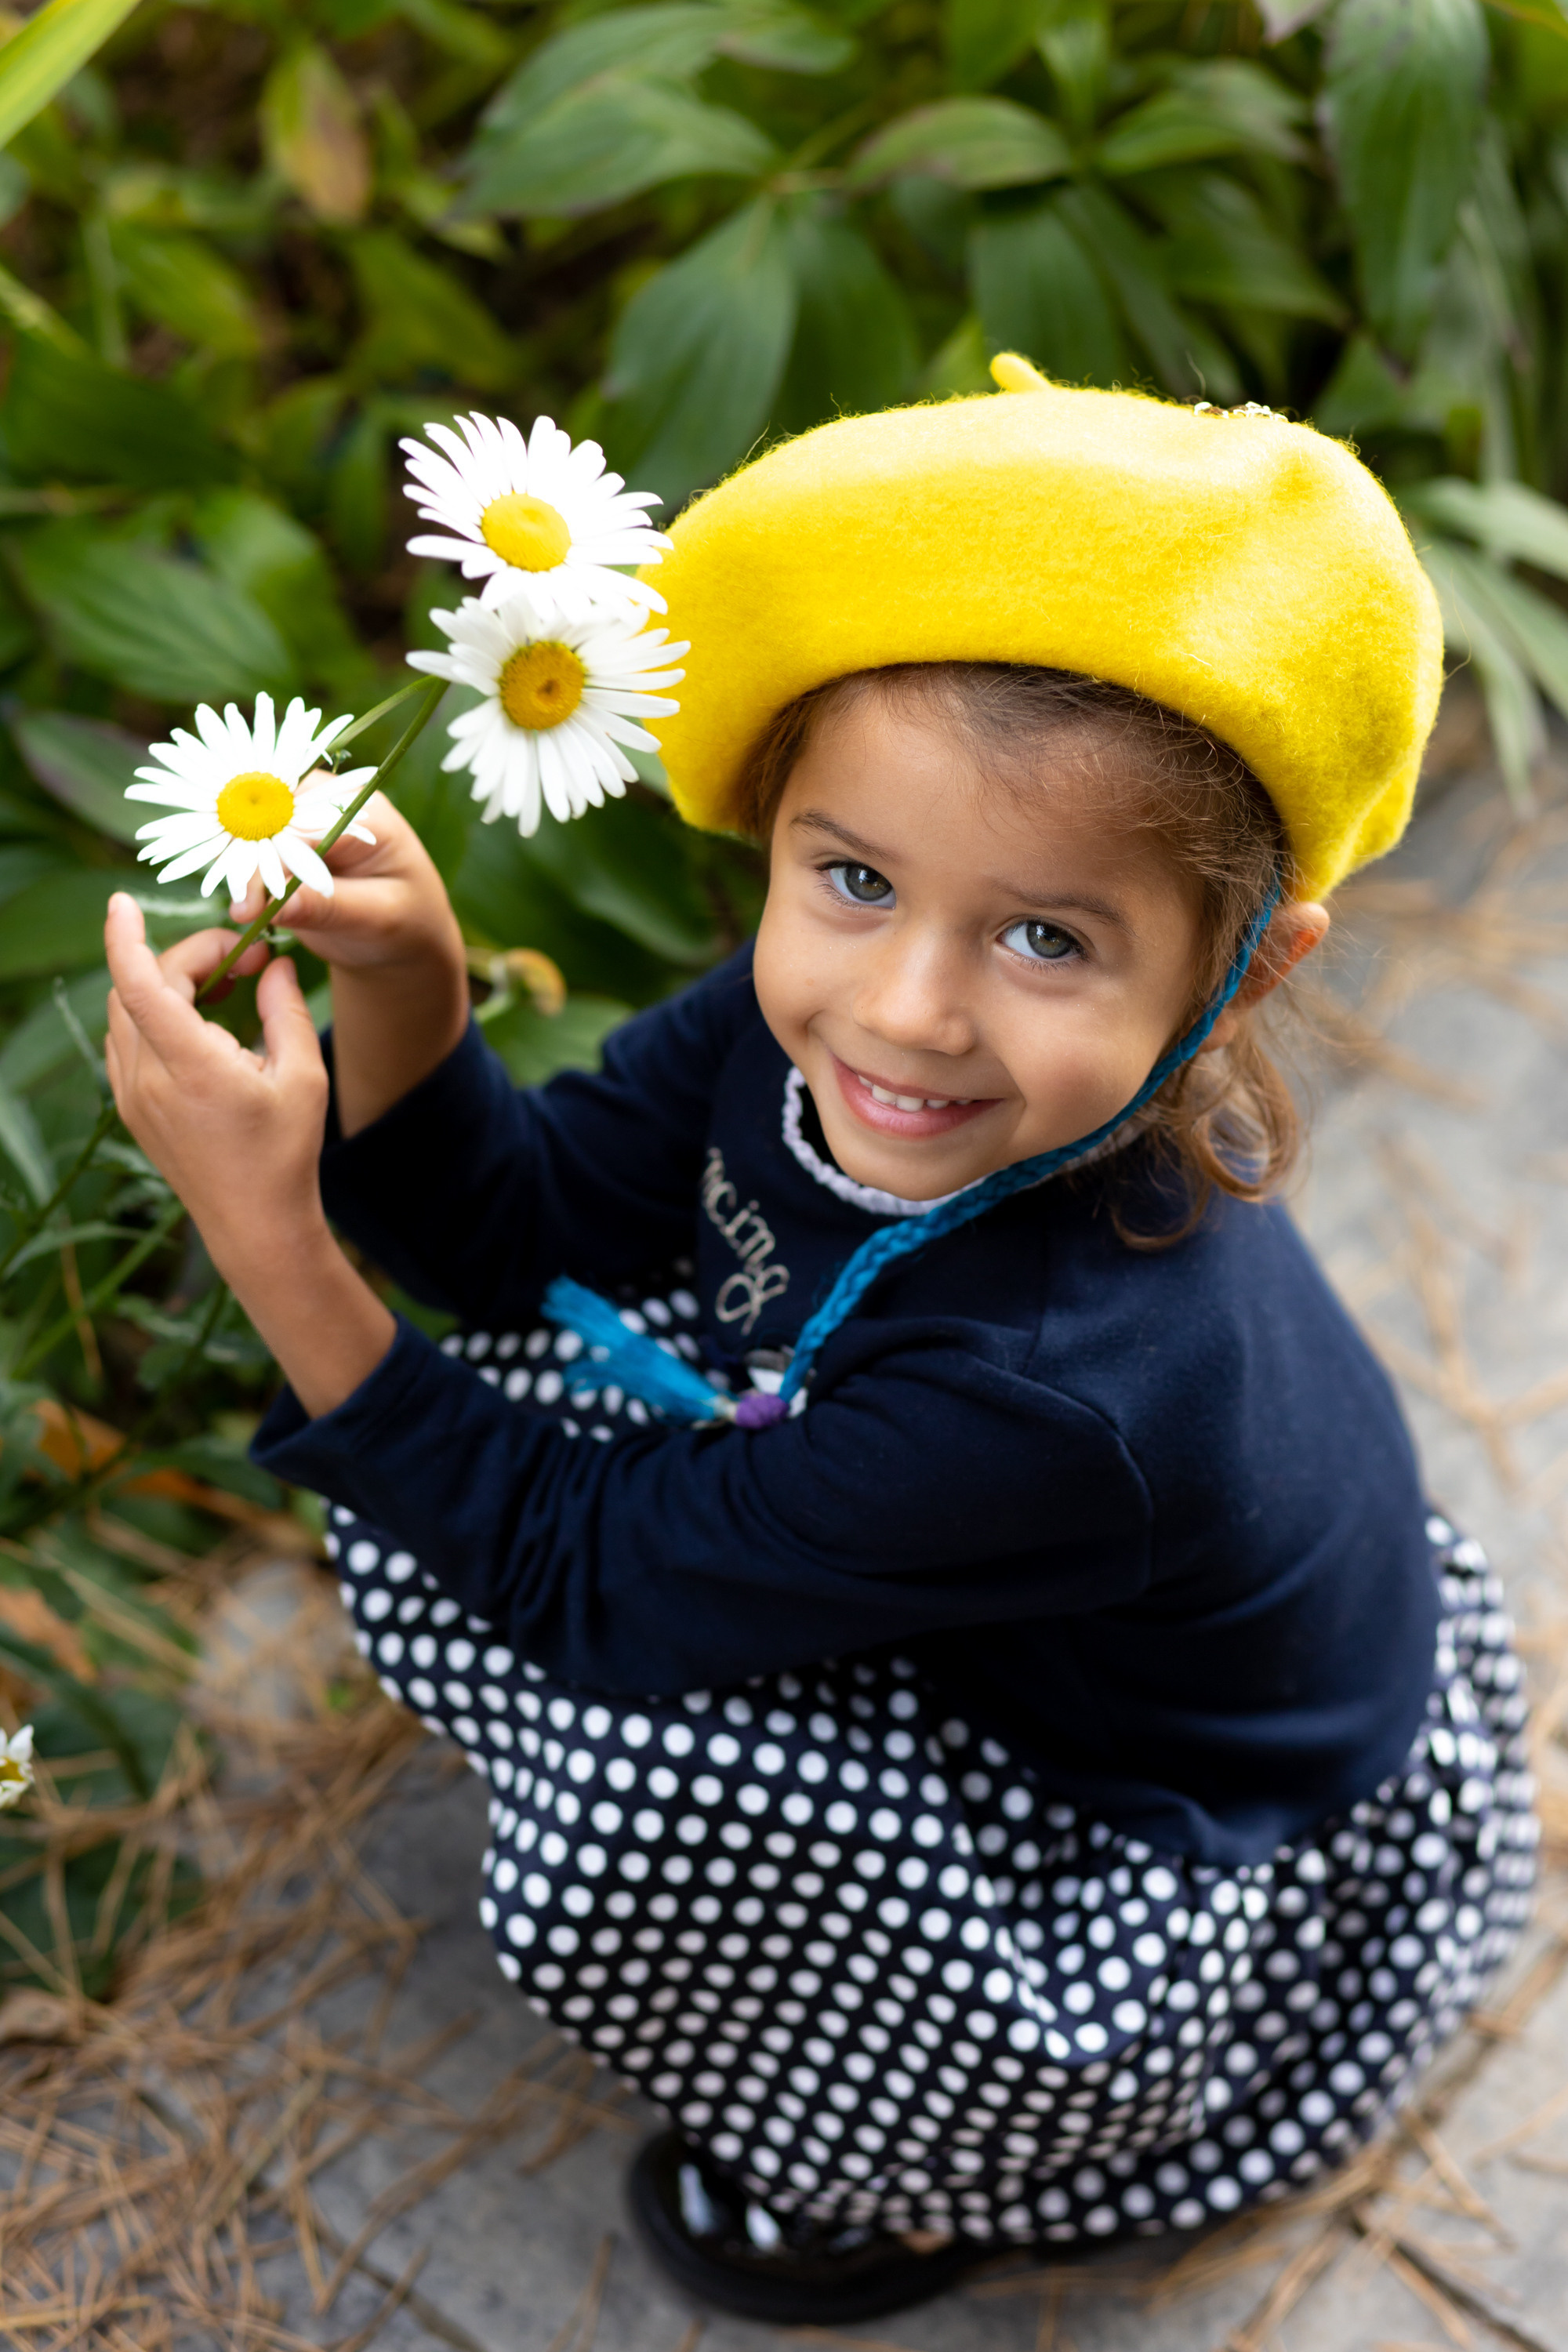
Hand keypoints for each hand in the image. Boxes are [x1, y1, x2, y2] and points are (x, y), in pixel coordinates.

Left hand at [103, 895, 395, 1415]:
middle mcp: (148, 1079)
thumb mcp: (302, 1075)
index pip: (138, 983)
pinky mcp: (132, 1107)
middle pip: (139, 986)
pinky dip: (155, 1012)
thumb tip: (272, 961)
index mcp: (191, 1067)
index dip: (123, 935)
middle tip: (245, 956)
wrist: (256, 1226)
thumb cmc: (287, 1153)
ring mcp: (132, 1095)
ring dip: (168, 982)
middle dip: (186, 956)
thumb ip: (283, 1008)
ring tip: (228, 983)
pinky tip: (201, 1017)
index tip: (123, 898)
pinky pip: (128, 1039)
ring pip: (128, 1010)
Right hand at [229, 792, 469, 1139]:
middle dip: (245, 859)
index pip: (304, 823)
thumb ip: (327, 907)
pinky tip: (233, 900)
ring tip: (238, 912)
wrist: (399, 939)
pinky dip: (233, 870)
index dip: (272, 859)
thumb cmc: (404, 925)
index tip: (249, 903)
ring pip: (250, 829)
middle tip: (239, 911)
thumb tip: (275, 905)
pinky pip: (246, 848)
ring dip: (232, 863)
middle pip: (270, 816)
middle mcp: (329, 804)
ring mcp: (302, 821)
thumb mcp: (377, 918)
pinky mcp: (282, 843)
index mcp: (364, 810)